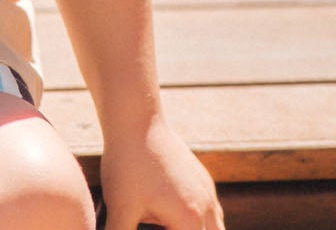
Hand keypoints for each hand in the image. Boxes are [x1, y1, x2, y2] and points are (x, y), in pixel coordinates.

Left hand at [99, 114, 223, 229]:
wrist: (135, 118)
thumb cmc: (126, 164)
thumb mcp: (119, 208)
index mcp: (190, 222)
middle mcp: (207, 208)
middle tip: (157, 226)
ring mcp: (207, 191)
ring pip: (216, 227)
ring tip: (163, 223)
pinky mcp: (201, 177)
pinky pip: (211, 210)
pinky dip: (199, 221)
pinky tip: (173, 216)